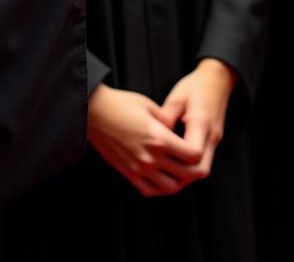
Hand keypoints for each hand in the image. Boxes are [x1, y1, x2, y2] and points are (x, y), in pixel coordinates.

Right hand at [87, 84, 202, 196]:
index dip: (199, 151)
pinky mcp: (128, 173)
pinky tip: (164, 178)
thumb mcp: (150, 106)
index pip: (192, 155)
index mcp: (159, 138)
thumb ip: (167, 121)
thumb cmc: (122, 104)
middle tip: (196, 162)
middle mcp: (151, 157)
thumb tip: (175, 130)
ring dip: (180, 181)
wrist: (94, 113)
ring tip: (182, 171)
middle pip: (185, 174)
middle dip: (195, 170)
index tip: (197, 143)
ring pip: (169, 187)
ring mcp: (139, 168)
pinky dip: (160, 188)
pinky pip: (149, 190)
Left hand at [161, 59, 237, 185]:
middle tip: (161, 171)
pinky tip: (175, 163)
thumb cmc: (195, 85)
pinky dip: (190, 168)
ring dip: (186, 174)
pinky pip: (203, 163)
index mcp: (201, 122)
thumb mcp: (176, 97)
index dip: (177, 160)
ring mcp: (214, 139)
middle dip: (182, 175)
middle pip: (201, 170)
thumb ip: (165, 118)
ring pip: (203, 170)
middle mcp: (211, 135)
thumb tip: (153, 138)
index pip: (194, 154)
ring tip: (166, 170)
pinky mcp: (213, 141)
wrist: (217, 79)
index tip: (161, 156)